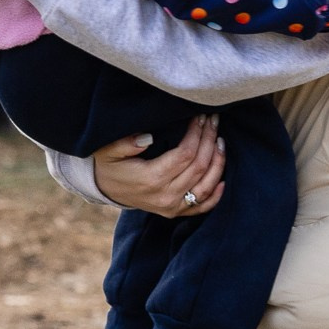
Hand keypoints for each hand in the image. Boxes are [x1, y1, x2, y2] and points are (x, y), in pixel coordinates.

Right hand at [91, 119, 224, 216]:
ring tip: (220, 141)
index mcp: (151, 178)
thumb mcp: (108, 150)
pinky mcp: (175, 212)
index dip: (196, 134)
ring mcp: (171, 207)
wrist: (105, 188)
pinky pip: (202, 207)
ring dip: (218, 162)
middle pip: (199, 166)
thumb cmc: (109, 164)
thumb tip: (147, 137)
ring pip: (205, 186)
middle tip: (213, 121)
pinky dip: (216, 195)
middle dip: (209, 140)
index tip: (200, 117)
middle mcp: (165, 196)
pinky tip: (223, 179)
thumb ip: (125, 143)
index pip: (184, 154)